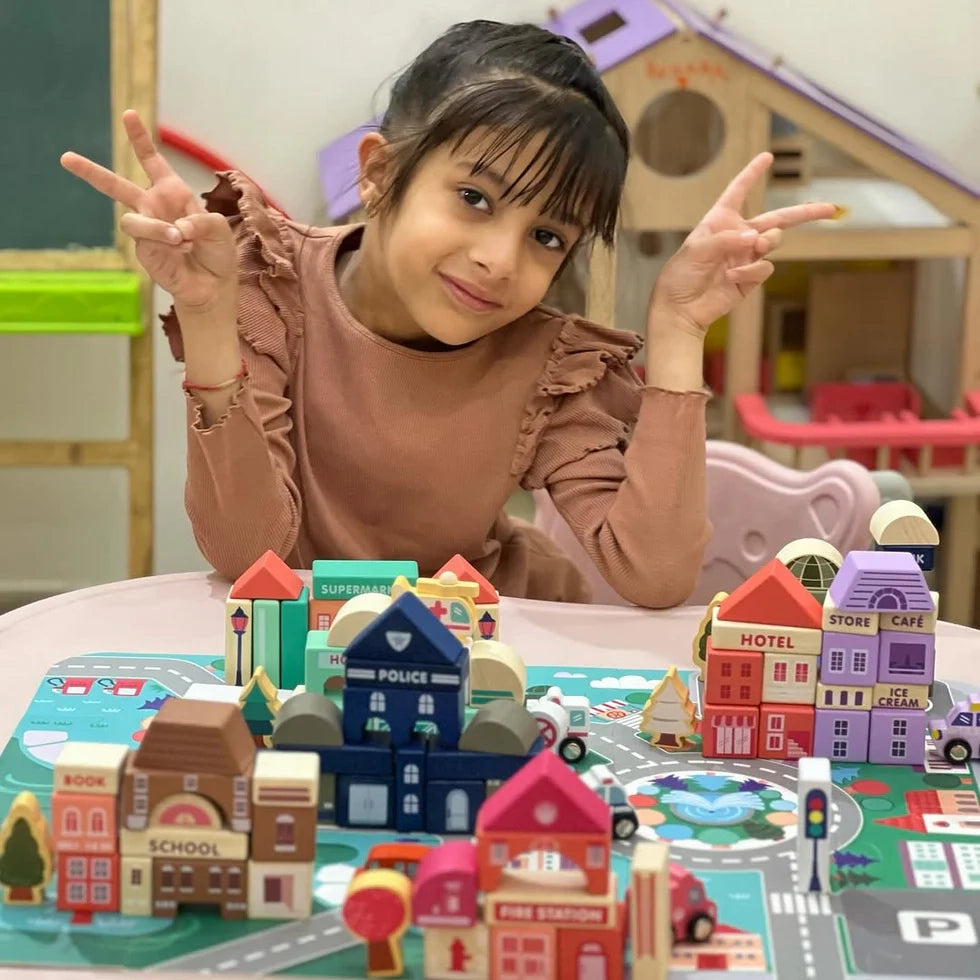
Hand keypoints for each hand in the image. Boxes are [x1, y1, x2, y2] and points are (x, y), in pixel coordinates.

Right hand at [61, 110, 236, 312]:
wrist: (214, 285)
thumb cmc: (217, 253)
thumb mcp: (219, 229)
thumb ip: (201, 221)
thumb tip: (175, 229)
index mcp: (172, 192)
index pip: (151, 161)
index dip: (139, 139)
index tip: (128, 114)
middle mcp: (153, 207)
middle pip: (116, 186)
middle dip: (91, 172)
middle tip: (65, 158)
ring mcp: (145, 229)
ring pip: (132, 221)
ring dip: (156, 227)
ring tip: (180, 238)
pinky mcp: (143, 251)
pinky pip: (145, 241)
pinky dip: (166, 244)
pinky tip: (182, 250)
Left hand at [649, 152, 837, 335]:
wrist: (680, 309)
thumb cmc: (681, 275)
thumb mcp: (697, 250)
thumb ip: (727, 239)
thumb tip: (756, 239)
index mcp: (720, 221)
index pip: (738, 191)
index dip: (752, 173)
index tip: (767, 157)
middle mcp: (738, 235)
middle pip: (778, 218)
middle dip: (805, 212)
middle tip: (830, 208)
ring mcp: (747, 256)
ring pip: (774, 240)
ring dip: (766, 243)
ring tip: (753, 249)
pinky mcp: (751, 277)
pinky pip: (765, 267)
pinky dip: (751, 271)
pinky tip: (732, 277)